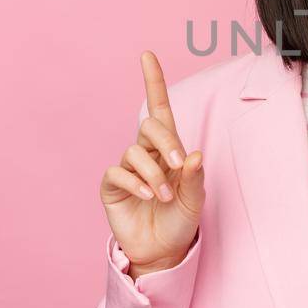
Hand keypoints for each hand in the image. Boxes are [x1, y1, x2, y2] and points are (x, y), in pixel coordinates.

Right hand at [100, 51, 205, 276]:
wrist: (163, 251)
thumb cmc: (181, 221)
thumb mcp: (194, 199)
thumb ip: (194, 177)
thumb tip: (194, 154)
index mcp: (170, 150)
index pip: (160, 108)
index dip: (153, 82)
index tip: (147, 56)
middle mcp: (147, 153)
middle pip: (150, 125)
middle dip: (166, 141)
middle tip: (180, 167)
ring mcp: (128, 168)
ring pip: (135, 151)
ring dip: (153, 173)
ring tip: (164, 196)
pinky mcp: (112, 187)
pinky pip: (118, 172)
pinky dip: (135, 182)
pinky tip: (148, 196)